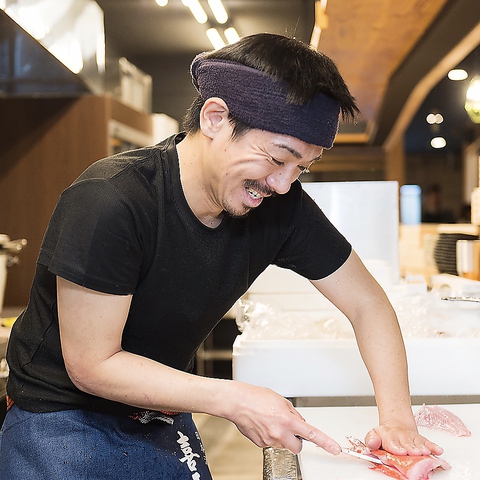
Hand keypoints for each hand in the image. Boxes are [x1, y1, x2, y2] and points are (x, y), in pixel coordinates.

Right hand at [224, 382, 340, 454]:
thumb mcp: (281, 400)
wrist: (237, 402)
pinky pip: (271, 442)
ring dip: (281, 436)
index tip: (335, 449)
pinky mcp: (260, 444)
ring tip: (270, 421)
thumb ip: (293, 414)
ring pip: (283, 444)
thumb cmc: (256, 397)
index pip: (312, 434)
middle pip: (297, 447)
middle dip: (296, 440)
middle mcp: (279, 433)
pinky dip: (269, 435)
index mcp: (287, 420)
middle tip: (289, 429)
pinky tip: (262, 424)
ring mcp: (269, 440)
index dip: (326, 442)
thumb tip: (299, 423)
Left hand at [365, 420, 443, 455]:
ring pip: (418, 443)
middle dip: (411, 448)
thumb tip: (372, 443)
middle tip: (415, 453)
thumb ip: (371, 440)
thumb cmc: (385, 435)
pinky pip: (428, 443)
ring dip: (422, 448)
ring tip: (426, 452)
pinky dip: (433, 447)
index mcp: (388, 436)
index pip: (392, 442)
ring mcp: (412, 438)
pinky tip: (438, 450)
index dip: (396, 447)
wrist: (396, 426)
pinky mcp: (421, 439)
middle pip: (407, 443)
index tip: (400, 451)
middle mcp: (401, 436)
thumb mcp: (373, 434)